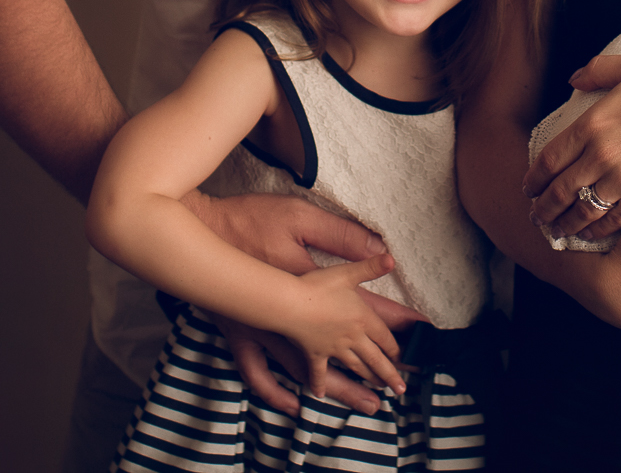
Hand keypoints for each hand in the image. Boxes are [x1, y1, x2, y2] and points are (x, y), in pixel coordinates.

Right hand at [192, 192, 424, 411]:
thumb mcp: (301, 217)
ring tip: (370, 404)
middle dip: (380, 367)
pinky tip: (296, 404)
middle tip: (403, 383)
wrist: (200, 234)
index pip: (367, 311)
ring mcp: (269, 332)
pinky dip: (278, 393)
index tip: (420, 334)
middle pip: (348, 351)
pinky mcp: (243, 337)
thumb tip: (382, 252)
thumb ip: (342, 236)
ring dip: (346, 388)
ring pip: (315, 371)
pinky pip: (261, 375)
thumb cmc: (249, 220)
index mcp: (317, 287)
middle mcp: (297, 317)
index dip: (396, 323)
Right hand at [283, 254, 405, 398]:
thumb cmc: (318, 287)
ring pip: (356, 367)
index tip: (406, 361)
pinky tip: (320, 394)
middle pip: (376, 359)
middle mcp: (352, 338)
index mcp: (363, 319)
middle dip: (390, 374)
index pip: (385, 338)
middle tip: (401, 389)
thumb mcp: (347, 273)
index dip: (397, 350)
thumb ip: (370, 267)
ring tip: (379, 389)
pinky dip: (320, 383)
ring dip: (368, 378)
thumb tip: (391, 258)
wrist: (290, 303)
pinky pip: (319, 373)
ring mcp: (333, 348)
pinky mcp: (314, 354)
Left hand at [527, 54, 620, 240]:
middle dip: (544, 208)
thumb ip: (600, 70)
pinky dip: (599, 231)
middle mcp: (602, 154)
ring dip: (567, 224)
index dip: (534, 179)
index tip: (528, 189)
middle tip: (536, 218)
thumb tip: (575, 77)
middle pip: (560, 190)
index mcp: (594, 122)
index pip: (550, 158)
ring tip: (558, 231)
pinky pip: (615, 221)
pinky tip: (593, 235)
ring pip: (584, 211)